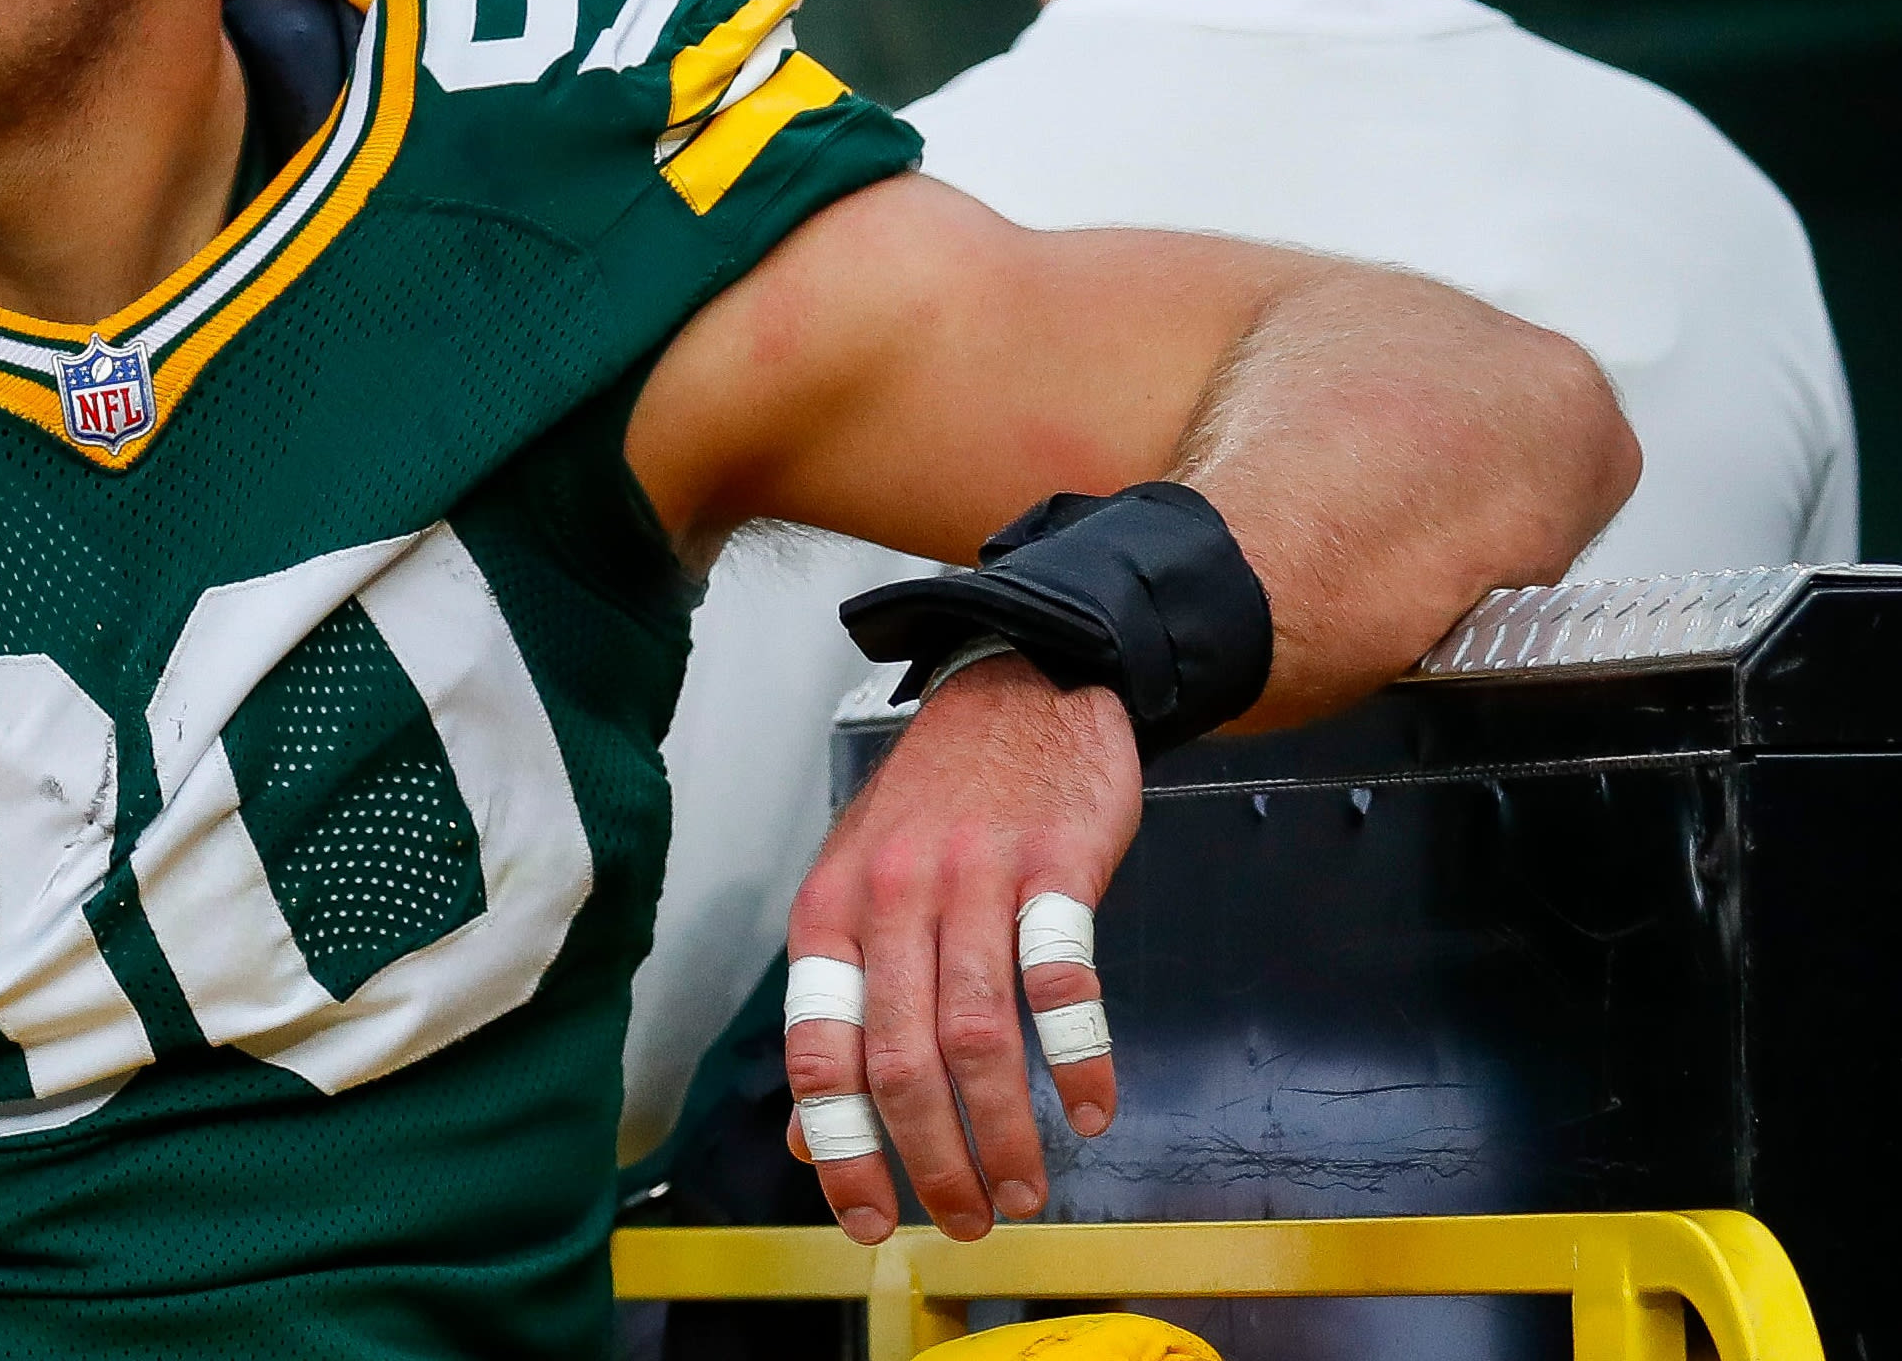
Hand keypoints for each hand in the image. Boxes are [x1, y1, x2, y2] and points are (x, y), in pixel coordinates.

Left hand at [784, 654, 1140, 1241]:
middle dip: (932, 1160)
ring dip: (1004, 1131)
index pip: (819, 1051)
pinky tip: (1090, 1108)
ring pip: (978, 1034)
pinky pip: (1062, 979)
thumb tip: (812, 1137)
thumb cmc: (936, 802)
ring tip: (1025, 1190)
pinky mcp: (1053, 863)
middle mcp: (890, 896)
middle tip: (966, 1220)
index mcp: (831, 910)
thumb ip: (840, 1009)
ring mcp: (973, 877)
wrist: (1019, 680)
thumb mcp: (861, 888)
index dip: (843, 1148)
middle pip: (901, 1059)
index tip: (872, 1219)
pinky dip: (1078, 1058)